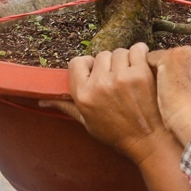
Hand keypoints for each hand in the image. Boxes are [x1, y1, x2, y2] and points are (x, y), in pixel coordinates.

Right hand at [61, 44, 172, 165]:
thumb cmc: (117, 133)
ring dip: (125, 60)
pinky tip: (141, 66)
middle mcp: (99, 85)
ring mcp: (121, 78)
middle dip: (109, 64)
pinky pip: (138, 49)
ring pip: (119, 52)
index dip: (88, 65)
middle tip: (117, 79)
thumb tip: (42, 100)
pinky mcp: (140, 74)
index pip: (77, 62)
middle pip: (100, 55)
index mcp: (83, 95)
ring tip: (129, 76)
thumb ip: (66, 106)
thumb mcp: (86, 122)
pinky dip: (140, 54)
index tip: (97, 72)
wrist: (148, 140)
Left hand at [150, 43, 190, 146]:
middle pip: (188, 53)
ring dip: (168, 69)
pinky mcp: (169, 58)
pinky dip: (151, 70)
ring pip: (171, 56)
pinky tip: (153, 85)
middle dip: (182, 67)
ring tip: (165, 87)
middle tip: (177, 85)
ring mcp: (188, 52)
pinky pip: (153, 59)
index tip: (190, 79)